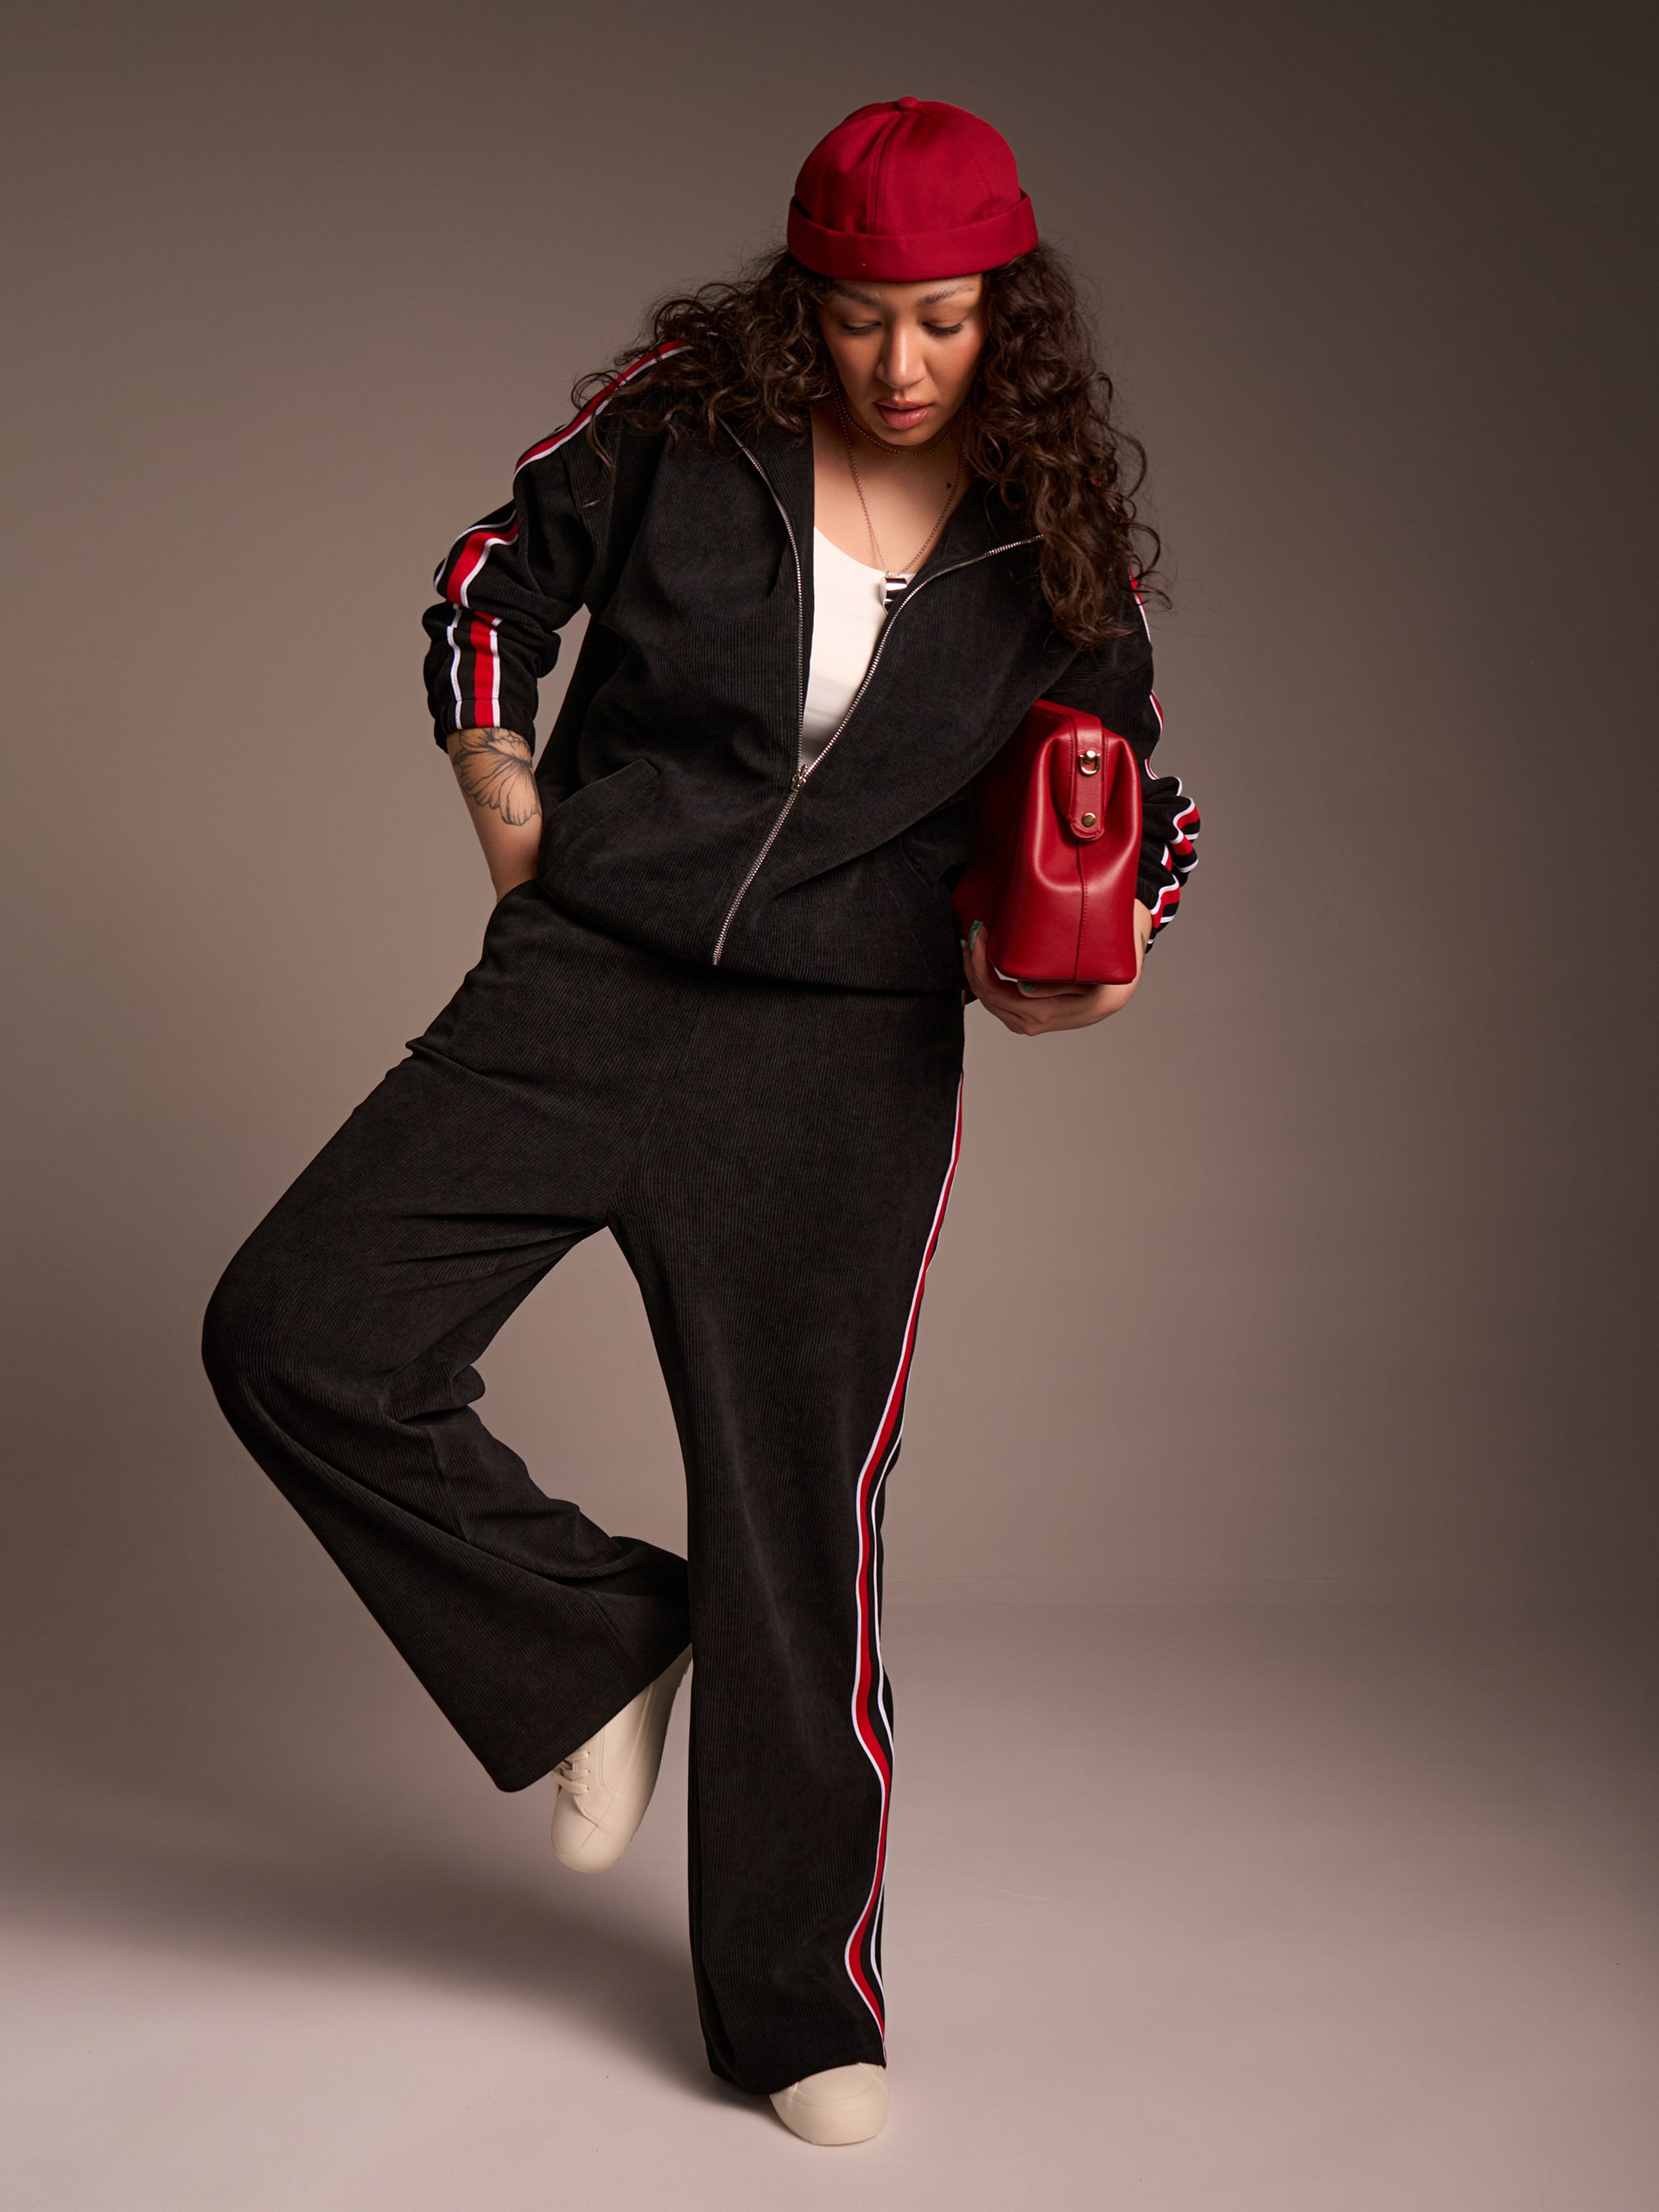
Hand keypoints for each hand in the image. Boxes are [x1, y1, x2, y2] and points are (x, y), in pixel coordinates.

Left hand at [962, 902, 1151, 1035]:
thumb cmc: (1108, 977)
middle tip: (973, 932)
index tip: (979, 934)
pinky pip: (997, 1001)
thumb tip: (1022, 989)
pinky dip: (985, 979)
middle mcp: (1031, 1023)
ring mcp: (1028, 1022)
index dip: (979, 964)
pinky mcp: (1027, 1015)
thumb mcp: (1092, 978)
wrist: (1120, 991)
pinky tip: (983, 959)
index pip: (995, 992)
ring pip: (988, 1001)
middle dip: (973, 964)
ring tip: (975, 942)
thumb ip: (1056, 987)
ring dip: (976, 971)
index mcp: (1043, 1014)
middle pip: (986, 997)